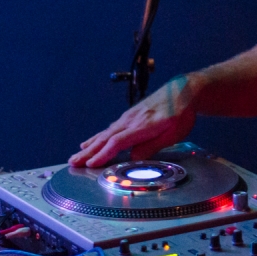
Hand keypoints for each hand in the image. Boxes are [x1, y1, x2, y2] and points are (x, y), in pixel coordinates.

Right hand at [69, 74, 198, 167]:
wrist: (183, 90)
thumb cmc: (181, 113)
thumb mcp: (174, 133)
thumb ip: (153, 145)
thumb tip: (133, 158)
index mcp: (143, 125)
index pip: (118, 142)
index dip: (104, 154)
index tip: (91, 165)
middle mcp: (132, 120)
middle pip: (106, 138)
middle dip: (88, 152)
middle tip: (73, 163)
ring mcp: (129, 117)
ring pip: (105, 133)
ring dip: (89, 146)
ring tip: (75, 156)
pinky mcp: (129, 115)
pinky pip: (109, 128)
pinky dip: (97, 137)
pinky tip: (88, 142)